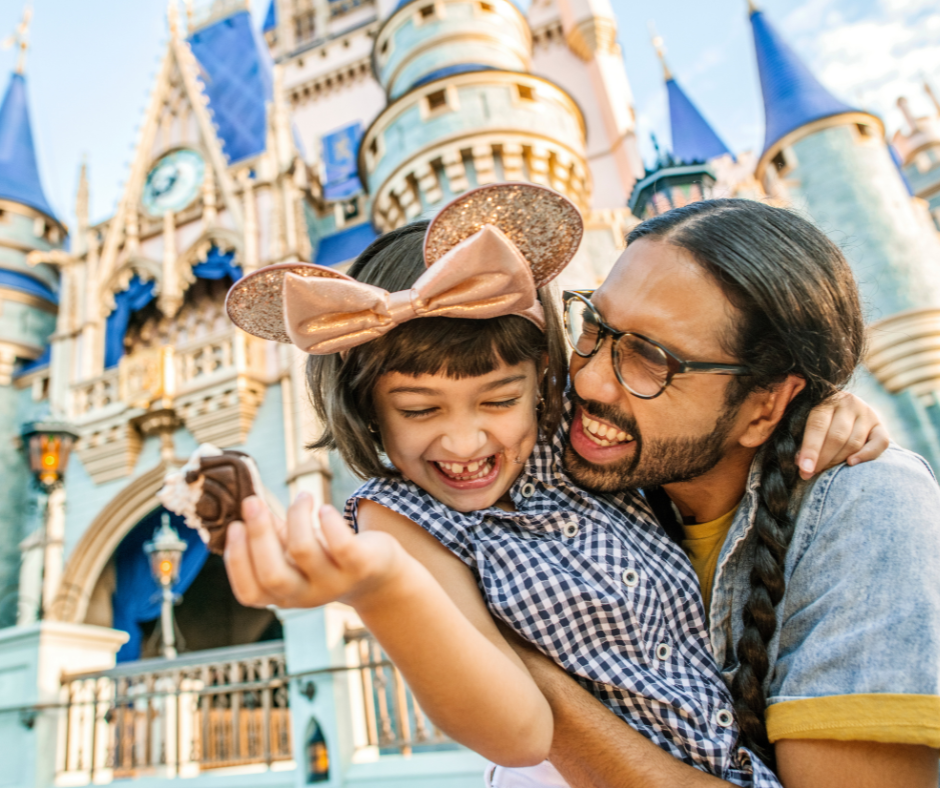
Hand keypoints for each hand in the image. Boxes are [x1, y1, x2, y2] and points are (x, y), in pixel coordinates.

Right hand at [224, 493, 403, 608]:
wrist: (378, 573)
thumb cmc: (328, 556)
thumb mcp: (294, 552)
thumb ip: (270, 535)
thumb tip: (244, 504)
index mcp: (284, 595)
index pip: (251, 592)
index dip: (237, 561)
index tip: (234, 526)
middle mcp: (306, 595)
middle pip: (273, 574)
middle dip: (258, 534)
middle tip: (252, 502)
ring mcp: (334, 583)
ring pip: (304, 551)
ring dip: (296, 516)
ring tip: (303, 496)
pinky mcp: (360, 566)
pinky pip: (341, 545)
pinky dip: (328, 522)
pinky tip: (324, 509)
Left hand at [797, 391, 888, 479]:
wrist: (842, 409)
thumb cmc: (817, 421)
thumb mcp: (805, 421)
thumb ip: (803, 439)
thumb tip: (800, 463)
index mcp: (825, 399)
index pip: (817, 426)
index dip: (810, 449)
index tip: (804, 469)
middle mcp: (848, 403)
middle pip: (837, 436)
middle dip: (823, 459)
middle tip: (810, 474)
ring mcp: (867, 413)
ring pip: (854, 442)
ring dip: (838, 461)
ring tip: (824, 471)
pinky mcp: (880, 425)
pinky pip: (880, 443)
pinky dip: (866, 455)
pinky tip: (851, 463)